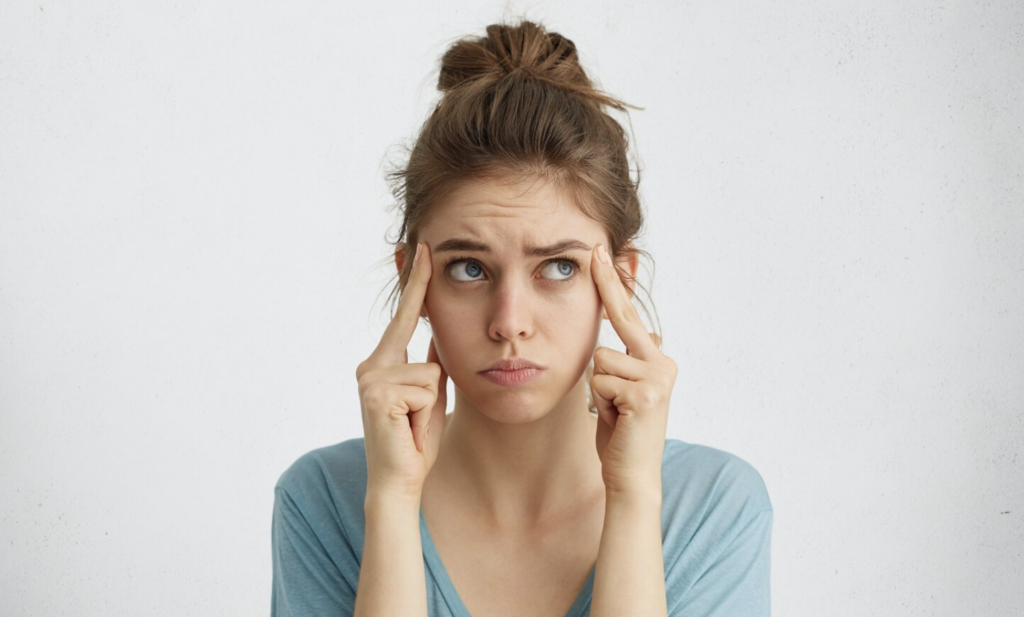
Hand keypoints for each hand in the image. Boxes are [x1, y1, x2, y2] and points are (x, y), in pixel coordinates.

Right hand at [355, 242, 447, 498]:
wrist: (400, 478)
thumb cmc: (416, 438)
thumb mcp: (431, 394)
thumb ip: (431, 362)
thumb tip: (438, 334)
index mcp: (382, 362)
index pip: (404, 316)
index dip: (415, 282)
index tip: (420, 247)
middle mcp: (371, 365)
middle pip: (425, 348)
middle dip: (431, 384)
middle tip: (412, 419)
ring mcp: (371, 378)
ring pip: (432, 371)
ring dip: (433, 402)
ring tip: (415, 424)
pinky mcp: (378, 394)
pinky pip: (427, 389)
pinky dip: (427, 412)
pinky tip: (410, 428)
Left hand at [589, 243, 677, 495]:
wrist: (630, 475)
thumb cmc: (621, 434)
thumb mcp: (623, 392)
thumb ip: (633, 362)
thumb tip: (656, 335)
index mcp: (656, 359)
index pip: (629, 316)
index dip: (614, 284)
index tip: (602, 252)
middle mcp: (662, 362)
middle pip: (622, 317)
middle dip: (608, 284)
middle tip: (595, 248)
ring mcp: (658, 377)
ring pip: (600, 358)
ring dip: (596, 388)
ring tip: (613, 411)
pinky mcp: (646, 394)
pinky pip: (600, 381)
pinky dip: (599, 402)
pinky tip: (616, 419)